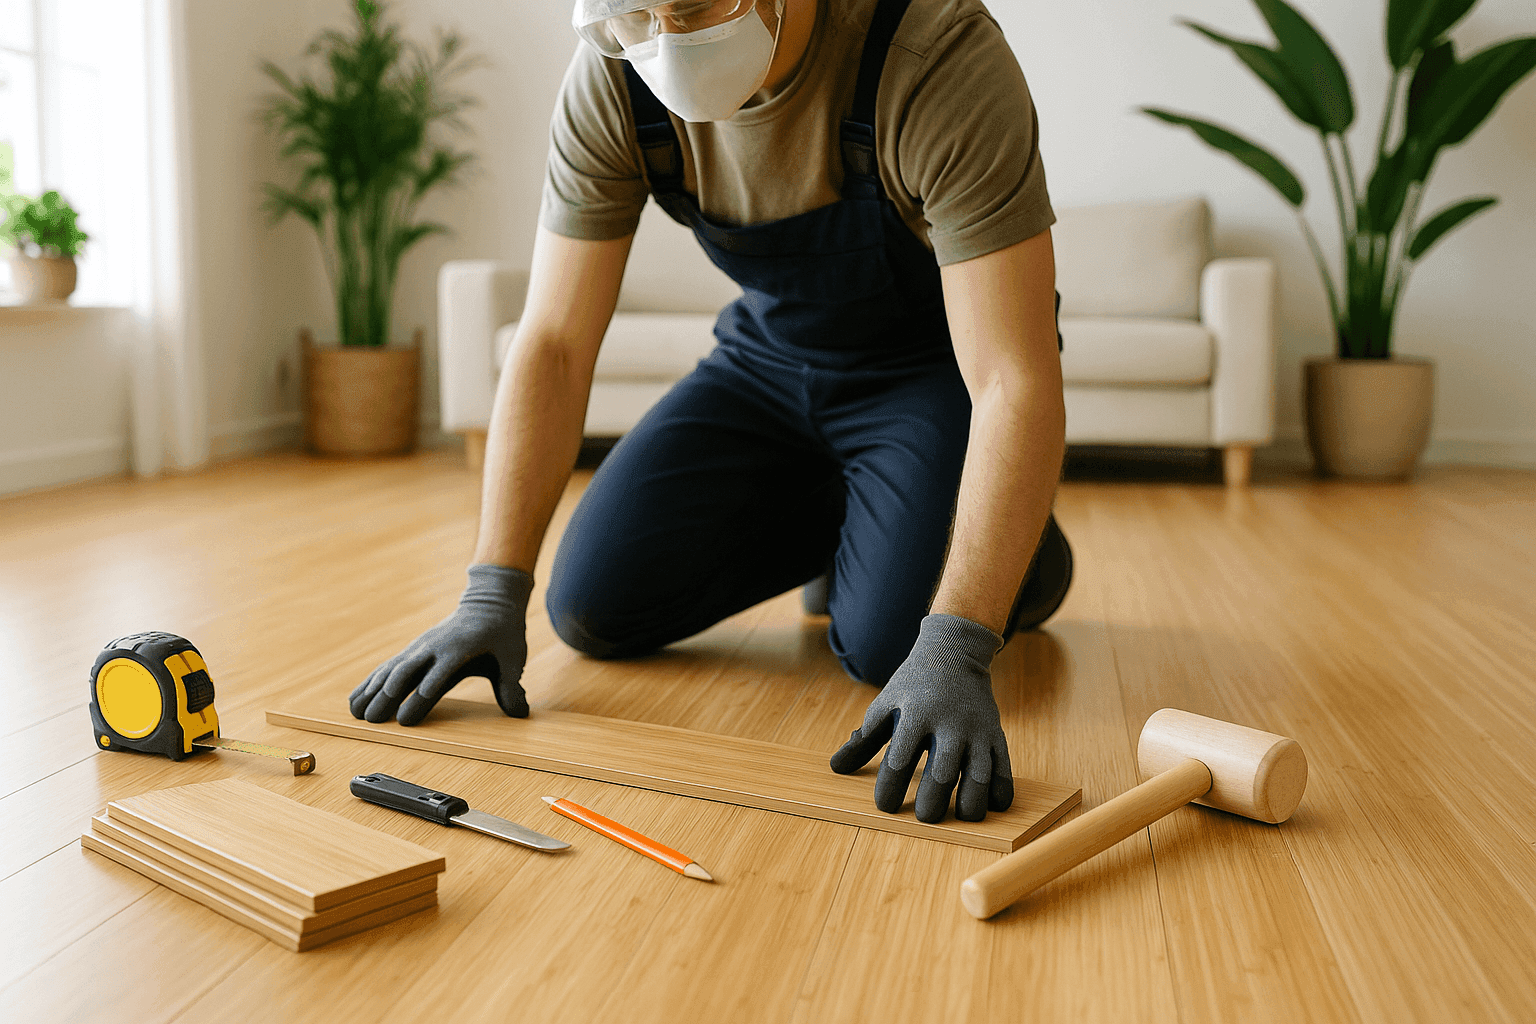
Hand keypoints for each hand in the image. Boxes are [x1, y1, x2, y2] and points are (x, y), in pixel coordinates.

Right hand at [350, 564, 534, 725]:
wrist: (489, 602)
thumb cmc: (502, 632)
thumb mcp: (513, 657)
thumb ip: (512, 685)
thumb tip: (520, 713)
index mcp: (458, 650)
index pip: (436, 678)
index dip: (420, 699)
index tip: (406, 721)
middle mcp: (433, 647)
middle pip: (405, 674)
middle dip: (387, 698)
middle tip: (373, 722)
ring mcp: (420, 647)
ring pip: (390, 670)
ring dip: (371, 691)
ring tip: (355, 714)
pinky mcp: (413, 650)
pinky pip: (387, 667)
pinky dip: (369, 682)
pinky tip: (356, 699)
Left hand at [829, 614, 1012, 822]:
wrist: (954, 652)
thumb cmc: (912, 685)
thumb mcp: (885, 705)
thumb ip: (863, 740)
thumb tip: (835, 769)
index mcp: (914, 715)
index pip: (899, 759)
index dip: (890, 788)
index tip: (885, 806)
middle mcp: (948, 723)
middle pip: (942, 771)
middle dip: (933, 801)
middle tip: (925, 817)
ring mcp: (975, 729)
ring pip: (979, 773)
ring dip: (971, 802)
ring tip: (962, 818)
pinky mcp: (995, 733)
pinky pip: (1003, 767)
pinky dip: (1000, 790)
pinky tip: (993, 806)